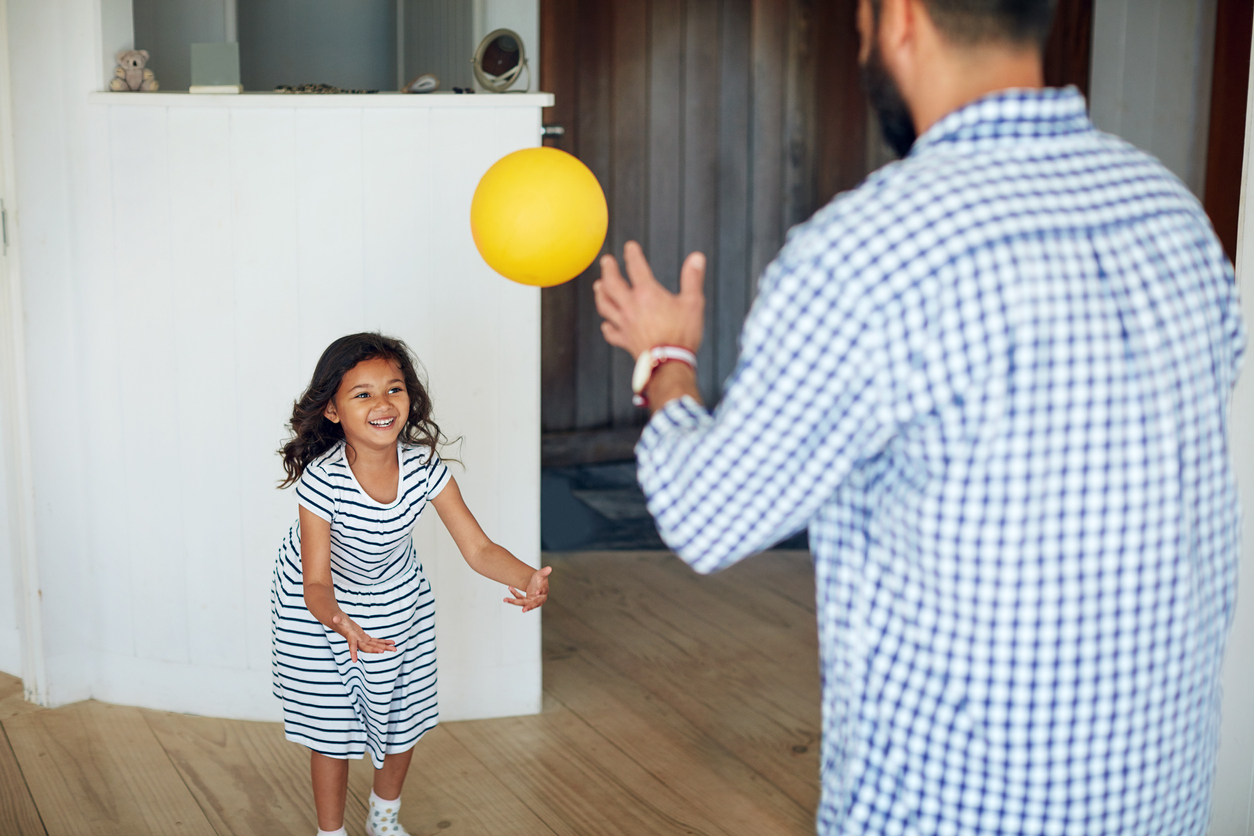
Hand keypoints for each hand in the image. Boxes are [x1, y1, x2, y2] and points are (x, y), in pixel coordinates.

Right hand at [330, 613, 396, 661]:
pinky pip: (376, 641)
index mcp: (350, 637)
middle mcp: (357, 641)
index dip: (353, 653)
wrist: (339, 621)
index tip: (354, 661)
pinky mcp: (365, 638)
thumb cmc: (337, 619)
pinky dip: (384, 642)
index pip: (352, 646)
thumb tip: (335, 618)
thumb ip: (337, 619)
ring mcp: (362, 640)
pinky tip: (392, 643)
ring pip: (374, 645)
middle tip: (385, 651)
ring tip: (395, 649)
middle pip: (367, 648)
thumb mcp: (337, 618)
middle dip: (376, 649)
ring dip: (384, 647)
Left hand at [505, 565, 552, 611]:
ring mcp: (531, 601)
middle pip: (533, 604)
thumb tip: (550, 568)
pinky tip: (510, 587)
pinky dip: (514, 593)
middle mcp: (538, 599)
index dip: (540, 592)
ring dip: (514, 601)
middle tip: (524, 610)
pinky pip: (519, 598)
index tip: (537, 592)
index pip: (543, 593)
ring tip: (505, 599)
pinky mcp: (526, 601)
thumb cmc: (540, 579)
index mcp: (544, 592)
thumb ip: (545, 572)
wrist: (535, 583)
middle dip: (528, 607)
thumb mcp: (542, 574)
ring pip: (523, 603)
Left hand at [593, 241, 705, 358]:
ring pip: (605, 306)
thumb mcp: (693, 303)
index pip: (636, 268)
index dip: (632, 255)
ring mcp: (625, 324)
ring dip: (600, 294)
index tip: (630, 246)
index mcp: (647, 294)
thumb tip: (697, 257)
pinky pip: (611, 332)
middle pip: (613, 284)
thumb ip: (692, 278)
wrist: (669, 363)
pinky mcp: (624, 341)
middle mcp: (631, 306)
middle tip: (606, 261)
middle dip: (608, 270)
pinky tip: (606, 324)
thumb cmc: (683, 333)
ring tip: (598, 285)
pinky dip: (607, 327)